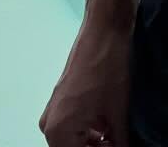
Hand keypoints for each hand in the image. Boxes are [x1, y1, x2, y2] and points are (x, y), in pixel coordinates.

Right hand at [39, 17, 133, 145]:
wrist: (103, 32)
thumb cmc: (110, 70)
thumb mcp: (118, 112)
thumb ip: (118, 142)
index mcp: (58, 131)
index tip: (118, 146)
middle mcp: (48, 126)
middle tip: (119, 144)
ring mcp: (52, 113)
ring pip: (73, 141)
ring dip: (93, 144)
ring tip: (117, 139)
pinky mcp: (60, 102)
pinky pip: (72, 128)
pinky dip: (89, 133)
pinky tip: (109, 130)